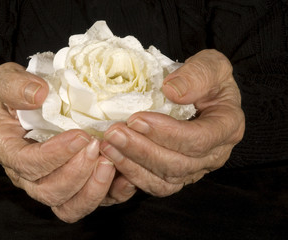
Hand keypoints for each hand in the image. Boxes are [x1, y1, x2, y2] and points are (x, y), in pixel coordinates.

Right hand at [0, 62, 114, 221]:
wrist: (46, 100)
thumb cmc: (25, 92)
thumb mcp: (10, 79)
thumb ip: (13, 85)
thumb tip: (37, 95)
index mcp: (8, 150)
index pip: (26, 164)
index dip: (53, 155)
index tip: (80, 136)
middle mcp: (27, 175)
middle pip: (48, 192)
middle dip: (76, 173)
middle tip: (97, 147)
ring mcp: (52, 184)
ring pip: (69, 207)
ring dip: (92, 189)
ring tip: (110, 163)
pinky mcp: (76, 188)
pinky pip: (91, 203)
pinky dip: (111, 195)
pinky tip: (125, 177)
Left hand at [101, 49, 244, 196]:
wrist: (198, 93)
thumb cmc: (205, 78)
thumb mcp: (210, 65)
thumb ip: (198, 74)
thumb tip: (172, 92)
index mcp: (227, 128)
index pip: (199, 139)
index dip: (167, 133)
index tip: (136, 119)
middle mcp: (214, 155)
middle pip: (178, 164)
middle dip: (142, 151)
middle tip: (113, 133)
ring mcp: (195, 169)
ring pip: (165, 181)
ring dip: (133, 166)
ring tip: (108, 147)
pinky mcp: (177, 175)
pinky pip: (155, 186)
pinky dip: (133, 177)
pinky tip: (113, 162)